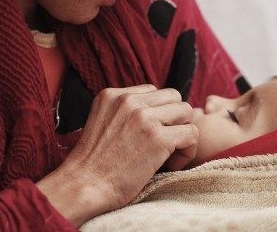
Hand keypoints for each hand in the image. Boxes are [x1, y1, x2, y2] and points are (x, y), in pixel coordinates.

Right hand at [37, 84, 197, 224]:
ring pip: (186, 111)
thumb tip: (157, 115)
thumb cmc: (93, 164)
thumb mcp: (102, 122)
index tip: (149, 135)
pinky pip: (192, 133)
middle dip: (174, 120)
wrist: (84, 185)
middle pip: (173, 97)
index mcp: (113, 95)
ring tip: (169, 155)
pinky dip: (187, 151)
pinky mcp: (159, 138)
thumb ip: (124, 113)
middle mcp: (129, 101)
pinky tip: (171, 164)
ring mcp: (145, 118)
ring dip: (183, 133)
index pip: (153, 91)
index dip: (157, 114)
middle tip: (164, 144)